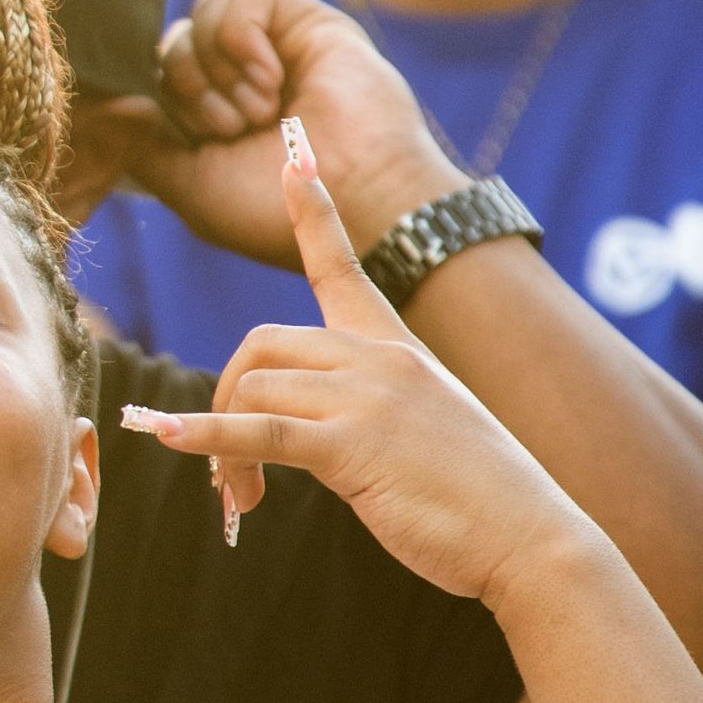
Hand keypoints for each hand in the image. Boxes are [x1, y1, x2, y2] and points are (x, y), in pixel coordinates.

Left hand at [123, 121, 596, 607]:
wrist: (535, 542)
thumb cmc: (480, 498)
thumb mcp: (423, 430)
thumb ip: (363, 410)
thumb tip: (294, 432)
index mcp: (398, 348)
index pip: (343, 267)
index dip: (314, 215)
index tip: (293, 161)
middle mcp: (380, 359)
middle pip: (262, 345)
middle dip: (227, 395)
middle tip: (228, 463)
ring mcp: (368, 397)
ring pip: (253, 389)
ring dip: (224, 446)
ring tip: (240, 497)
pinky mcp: (354, 445)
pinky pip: (256, 430)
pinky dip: (205, 434)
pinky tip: (167, 436)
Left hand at [128, 0, 468, 260]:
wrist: (358, 204)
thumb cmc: (277, 209)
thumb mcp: (190, 186)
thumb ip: (141, 141)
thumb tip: (105, 98)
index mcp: (211, 115)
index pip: (152, 75)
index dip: (165, 103)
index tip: (204, 141)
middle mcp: (238, 78)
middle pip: (170, 42)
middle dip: (189, 89)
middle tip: (236, 128)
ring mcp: (271, 48)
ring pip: (200, 12)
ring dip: (219, 67)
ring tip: (262, 109)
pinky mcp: (304, 21)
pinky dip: (243, 36)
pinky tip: (271, 77)